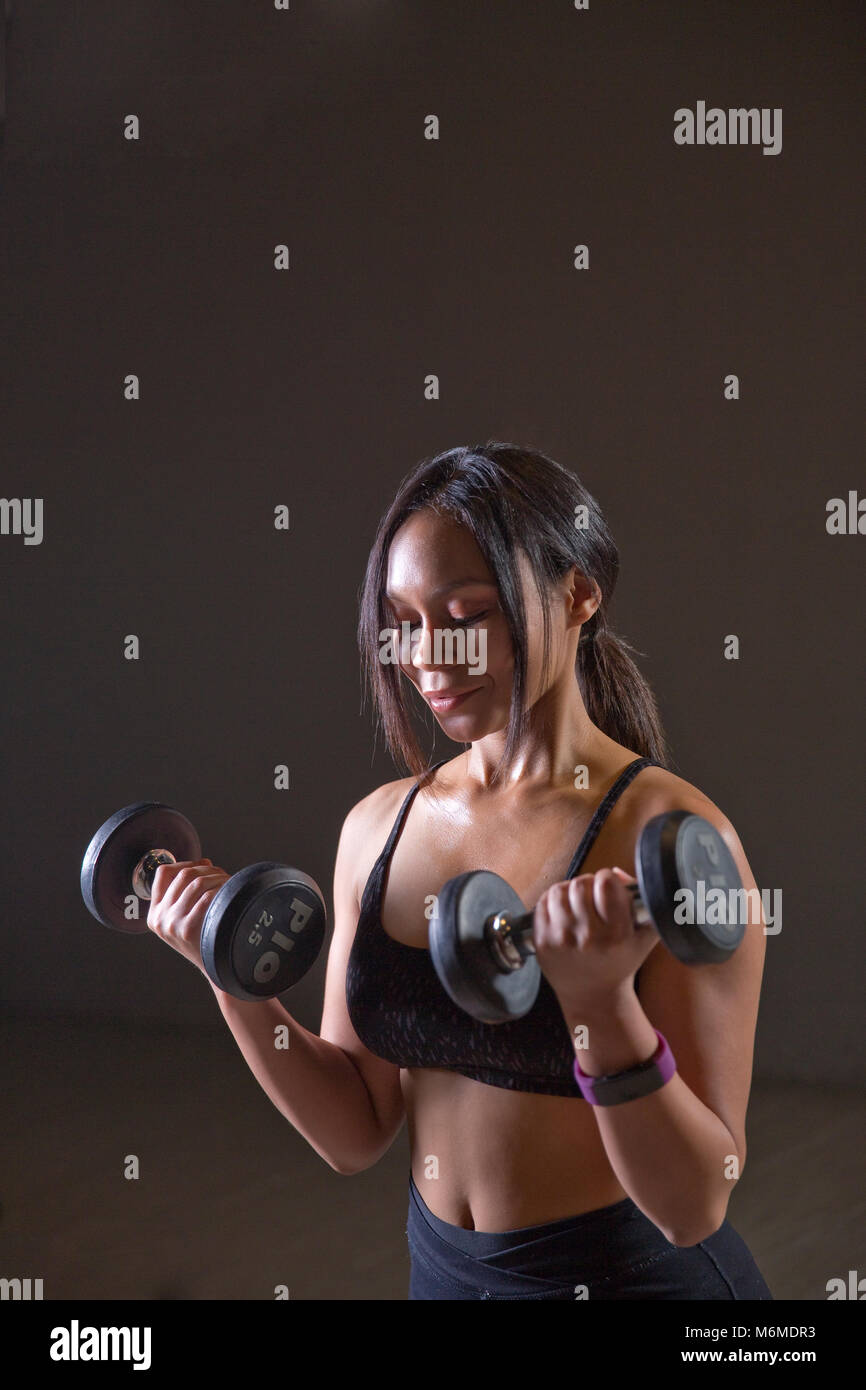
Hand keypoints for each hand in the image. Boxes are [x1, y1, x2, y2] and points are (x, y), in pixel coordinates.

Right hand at [146, 859, 229, 973]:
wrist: (215, 968)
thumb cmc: (205, 938)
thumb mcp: (185, 917)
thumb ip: (186, 892)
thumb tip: (203, 862)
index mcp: (155, 914)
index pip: (163, 873)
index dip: (184, 863)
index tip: (201, 865)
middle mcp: (159, 918)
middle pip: (183, 874)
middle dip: (206, 869)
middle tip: (221, 874)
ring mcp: (172, 924)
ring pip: (196, 883)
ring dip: (217, 877)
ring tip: (228, 883)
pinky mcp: (187, 929)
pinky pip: (206, 897)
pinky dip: (220, 890)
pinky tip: (229, 894)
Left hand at [532, 866, 658, 1015]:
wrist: (593, 996)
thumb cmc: (620, 963)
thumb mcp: (644, 935)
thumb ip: (643, 901)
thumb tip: (616, 873)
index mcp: (616, 935)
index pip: (606, 883)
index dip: (608, 878)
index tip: (609, 886)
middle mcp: (588, 938)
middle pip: (580, 884)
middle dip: (588, 884)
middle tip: (592, 895)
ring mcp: (562, 940)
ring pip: (558, 890)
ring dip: (568, 890)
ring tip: (577, 902)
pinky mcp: (543, 942)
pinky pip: (542, 904)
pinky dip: (552, 901)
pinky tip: (563, 911)